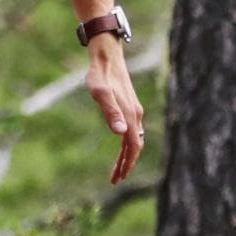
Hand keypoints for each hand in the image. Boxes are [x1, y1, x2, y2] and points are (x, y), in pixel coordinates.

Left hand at [89, 32, 145, 180]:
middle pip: (135, 146)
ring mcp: (134, 111)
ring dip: (127, 156)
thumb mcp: (100, 93)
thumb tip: (120, 133)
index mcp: (130, 115)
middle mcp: (135, 115)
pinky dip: (127, 144)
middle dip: (127, 164)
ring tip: (116, 170)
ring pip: (134, 139)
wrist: (107, 55)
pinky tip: (120, 148)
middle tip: (115, 179)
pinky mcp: (129, 107)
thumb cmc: (100, 74)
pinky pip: (132, 131)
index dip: (126, 164)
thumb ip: (110, 112)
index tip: (117, 178)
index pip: (133, 146)